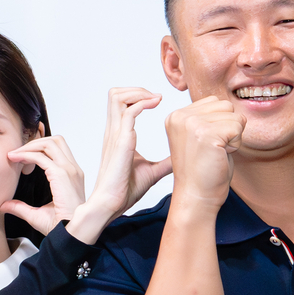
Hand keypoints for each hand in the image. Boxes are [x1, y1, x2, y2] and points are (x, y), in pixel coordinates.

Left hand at [1, 134, 85, 235]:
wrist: (72, 234)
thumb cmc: (61, 226)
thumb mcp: (36, 215)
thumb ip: (20, 207)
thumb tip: (4, 205)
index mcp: (71, 175)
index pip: (57, 150)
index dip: (38, 149)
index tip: (21, 158)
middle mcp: (72, 169)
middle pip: (55, 140)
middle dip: (35, 142)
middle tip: (17, 152)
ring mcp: (69, 170)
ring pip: (50, 143)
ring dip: (30, 145)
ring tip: (15, 154)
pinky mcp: (62, 175)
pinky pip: (41, 156)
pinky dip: (26, 154)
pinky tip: (15, 159)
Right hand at [70, 87, 172, 241]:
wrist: (111, 205)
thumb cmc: (125, 190)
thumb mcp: (152, 171)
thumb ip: (165, 161)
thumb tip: (182, 157)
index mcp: (118, 135)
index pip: (120, 103)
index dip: (138, 96)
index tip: (158, 100)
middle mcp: (114, 131)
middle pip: (116, 94)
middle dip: (137, 89)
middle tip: (156, 97)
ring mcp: (115, 135)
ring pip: (117, 97)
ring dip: (138, 92)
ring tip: (155, 99)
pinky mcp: (121, 142)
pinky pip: (128, 113)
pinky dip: (143, 103)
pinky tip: (157, 106)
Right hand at [164, 97, 243, 211]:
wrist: (196, 197)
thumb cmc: (202, 173)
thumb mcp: (199, 137)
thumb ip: (208, 118)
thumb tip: (228, 104)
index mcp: (176, 116)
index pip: (214, 102)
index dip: (220, 124)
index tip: (206, 145)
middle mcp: (181, 116)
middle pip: (225, 105)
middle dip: (228, 128)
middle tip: (213, 150)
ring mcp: (192, 123)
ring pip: (234, 115)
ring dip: (233, 135)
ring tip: (216, 153)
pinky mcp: (206, 133)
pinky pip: (239, 127)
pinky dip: (236, 143)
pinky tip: (221, 155)